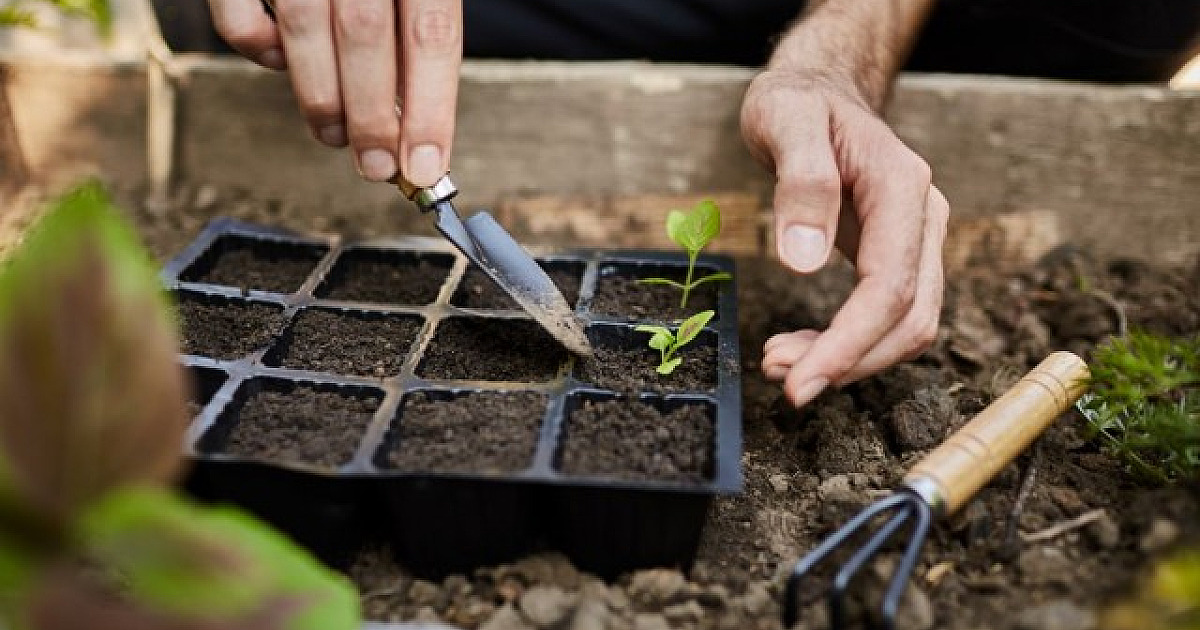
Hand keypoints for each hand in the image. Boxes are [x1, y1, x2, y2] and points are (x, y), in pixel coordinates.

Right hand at [207, 0, 461, 185]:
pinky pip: (237, 14)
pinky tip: (280, 62)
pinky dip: (257, 49)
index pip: (433, 33)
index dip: (432, 107)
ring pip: (304, 30)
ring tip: (335, 136)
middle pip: (368, 39)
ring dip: (321, 99)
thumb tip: (416, 111)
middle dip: (375, 117)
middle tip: (379, 167)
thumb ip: (415, 16)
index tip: (428, 165)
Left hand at [741, 68, 948, 406]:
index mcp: (901, 187)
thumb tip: (804, 262)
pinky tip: (801, 348)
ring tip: (780, 363)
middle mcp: (923, 217)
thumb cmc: (798, 102)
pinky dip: (849, 343)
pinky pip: (887, 314)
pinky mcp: (898, 254)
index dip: (848, 345)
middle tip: (782, 381)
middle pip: (909, 318)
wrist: (819, 90)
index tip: (799, 382)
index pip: (889, 287)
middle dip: (848, 361)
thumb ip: (800, 184)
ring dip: (849, 359)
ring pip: (906, 325)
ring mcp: (917, 238)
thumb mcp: (784, 121)